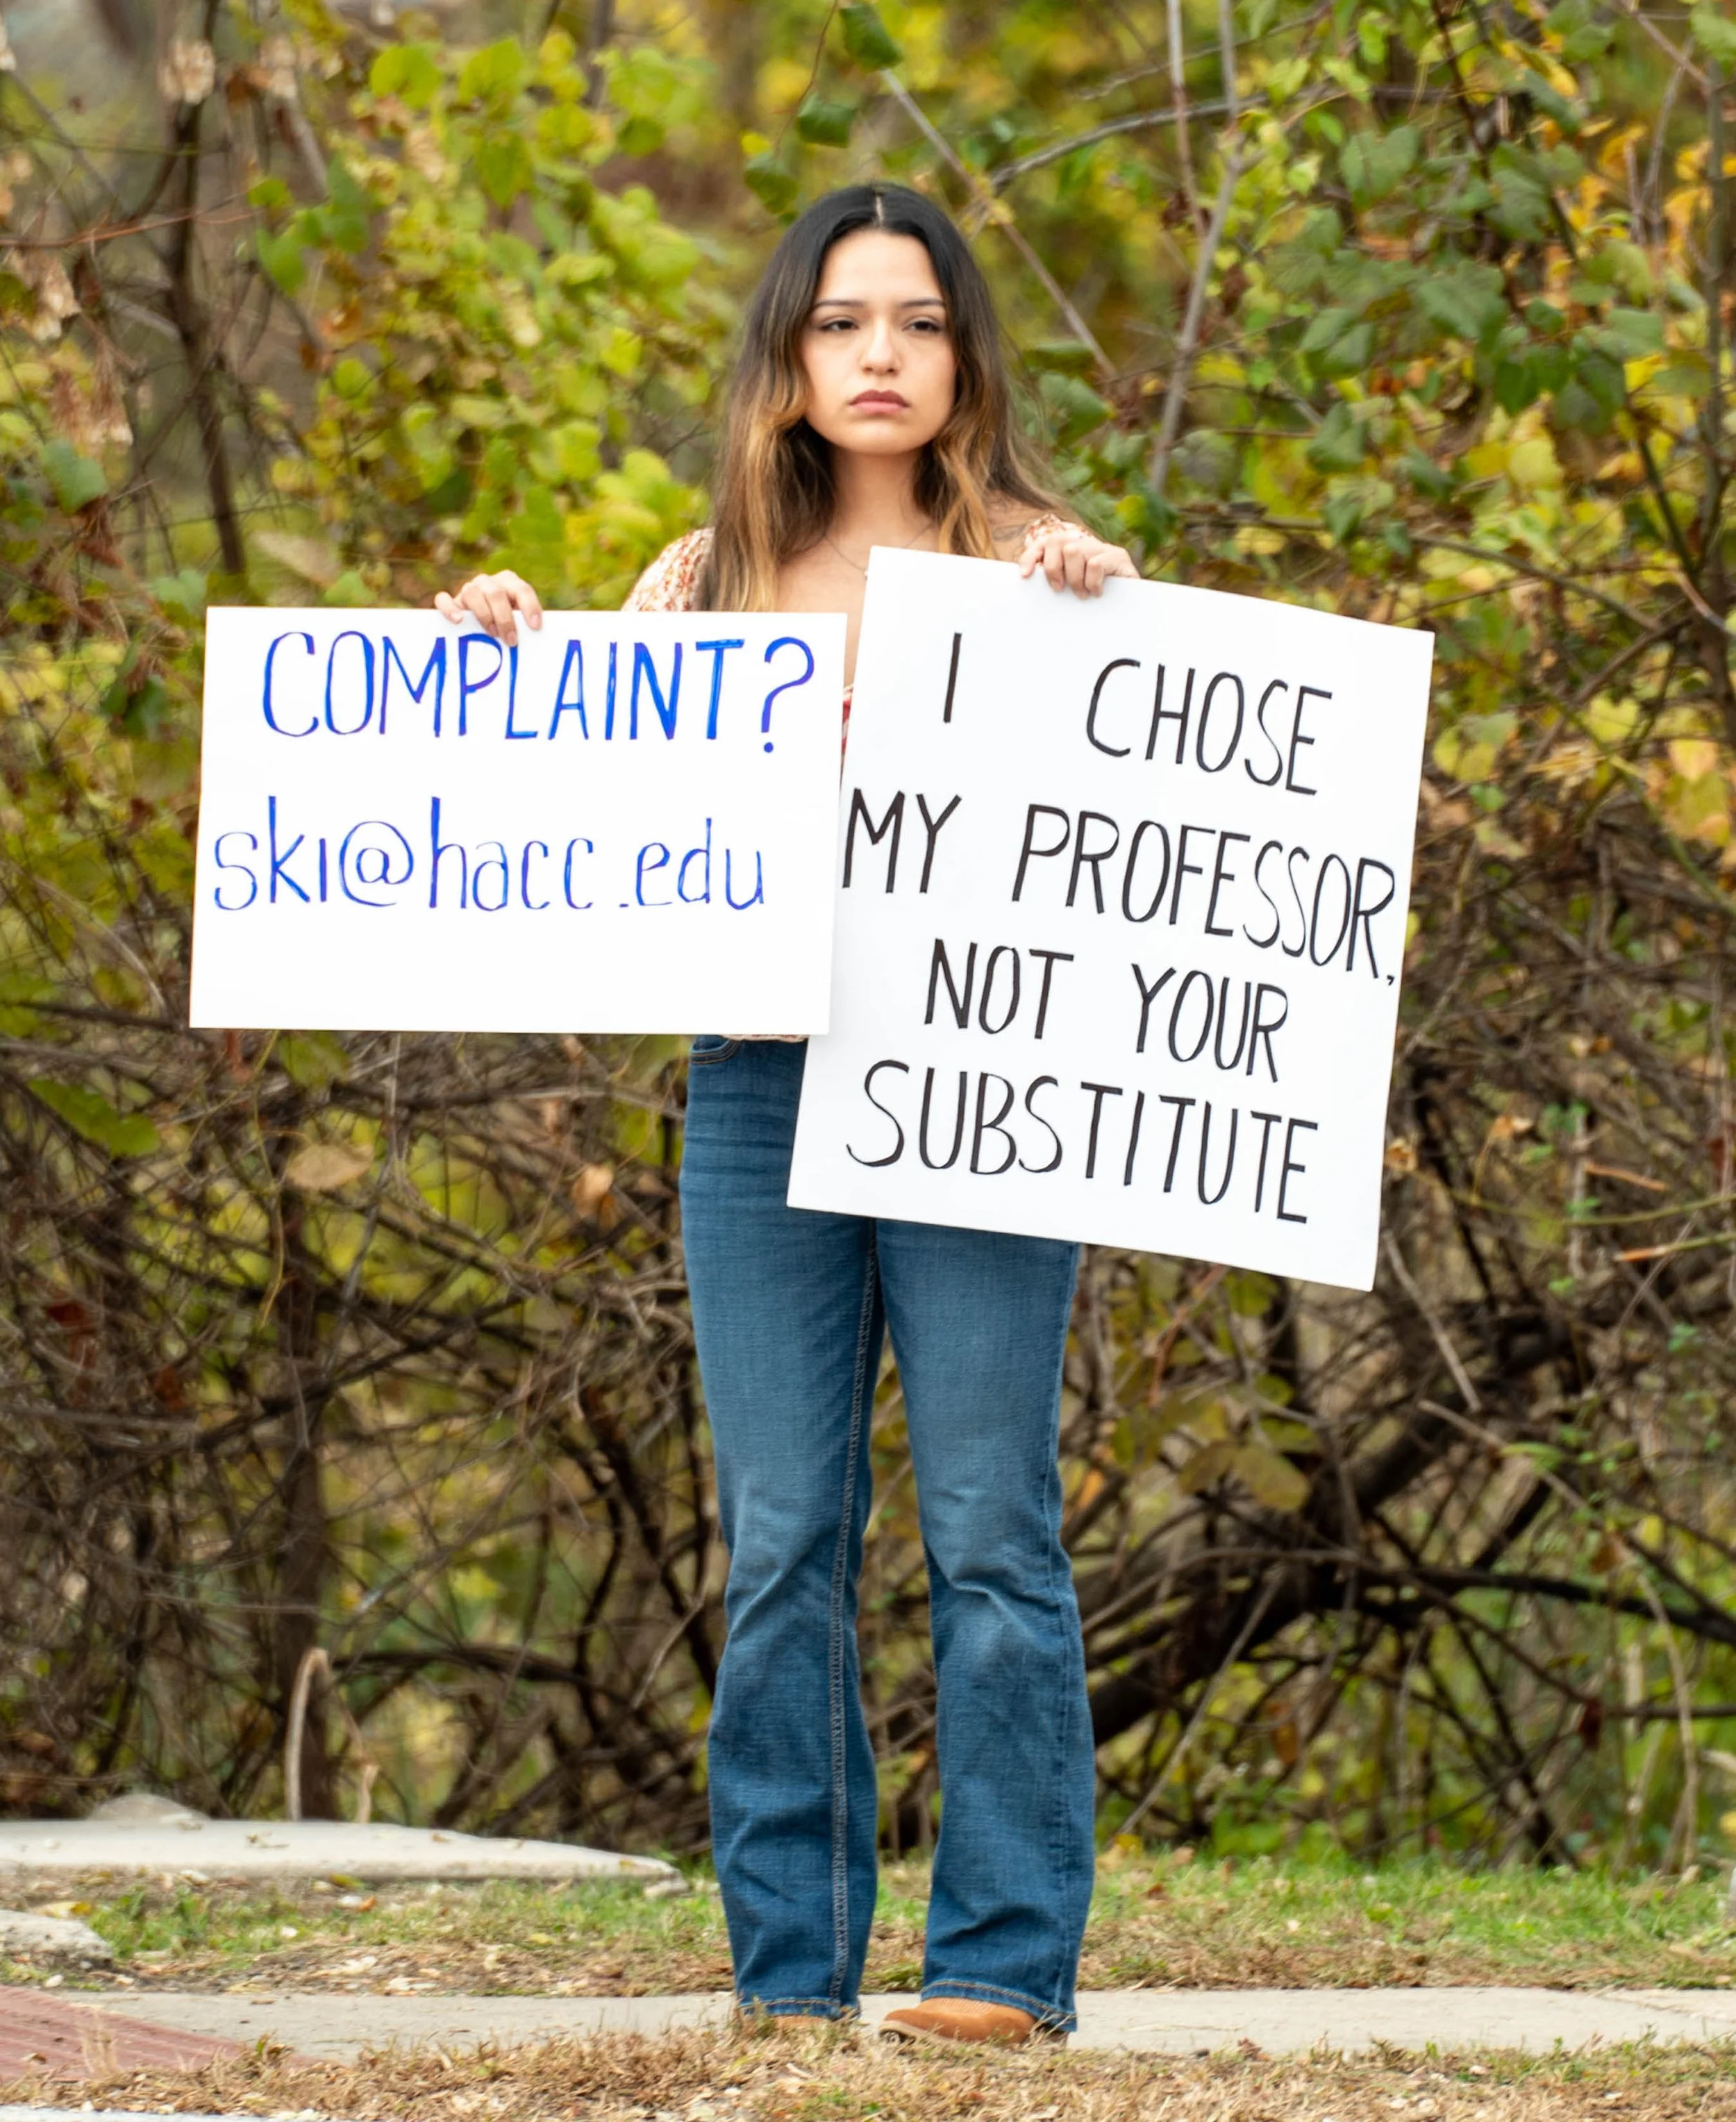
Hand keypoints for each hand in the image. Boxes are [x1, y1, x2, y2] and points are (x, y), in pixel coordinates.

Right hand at [434, 570, 543, 645]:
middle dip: (505, 618)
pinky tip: (458, 620)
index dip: (530, 606)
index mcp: (510, 583)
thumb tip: (543, 642)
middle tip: (511, 640)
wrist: (479, 626)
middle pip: (497, 593)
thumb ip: (528, 626)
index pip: (522, 590)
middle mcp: (488, 583)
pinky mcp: (452, 602)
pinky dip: (449, 608)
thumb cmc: (506, 627)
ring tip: (491, 633)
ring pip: (472, 592)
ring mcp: (469, 589)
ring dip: (483, 614)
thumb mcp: (519, 623)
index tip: (534, 627)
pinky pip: (443, 599)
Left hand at [1018, 527, 1137, 597]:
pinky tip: (1097, 592)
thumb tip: (1027, 581)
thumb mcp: (1071, 590)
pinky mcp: (1119, 557)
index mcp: (1072, 550)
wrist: (1133, 606)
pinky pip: (1095, 564)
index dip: (1031, 555)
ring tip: (1082, 593)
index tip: (1024, 576)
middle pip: (1057, 542)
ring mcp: (1104, 548)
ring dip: (1074, 578)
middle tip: (1059, 589)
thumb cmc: (1096, 601)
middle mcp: (1087, 544)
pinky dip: (1092, 582)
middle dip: (1053, 569)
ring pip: (1074, 551)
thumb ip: (1055, 582)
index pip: (1045, 542)